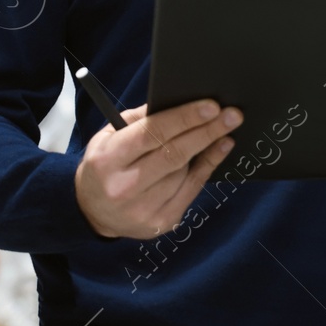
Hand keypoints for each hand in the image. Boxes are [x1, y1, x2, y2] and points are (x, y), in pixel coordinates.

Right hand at [74, 99, 242, 239]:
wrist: (92, 211)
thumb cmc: (107, 164)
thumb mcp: (110, 136)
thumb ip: (141, 118)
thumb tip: (182, 103)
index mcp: (108, 160)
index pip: (151, 134)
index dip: (184, 119)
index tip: (211, 105)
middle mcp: (124, 187)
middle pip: (173, 154)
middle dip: (207, 131)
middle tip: (232, 114)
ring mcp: (143, 209)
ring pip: (184, 171)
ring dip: (207, 146)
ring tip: (225, 127)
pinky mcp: (161, 222)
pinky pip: (193, 189)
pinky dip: (210, 165)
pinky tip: (221, 148)